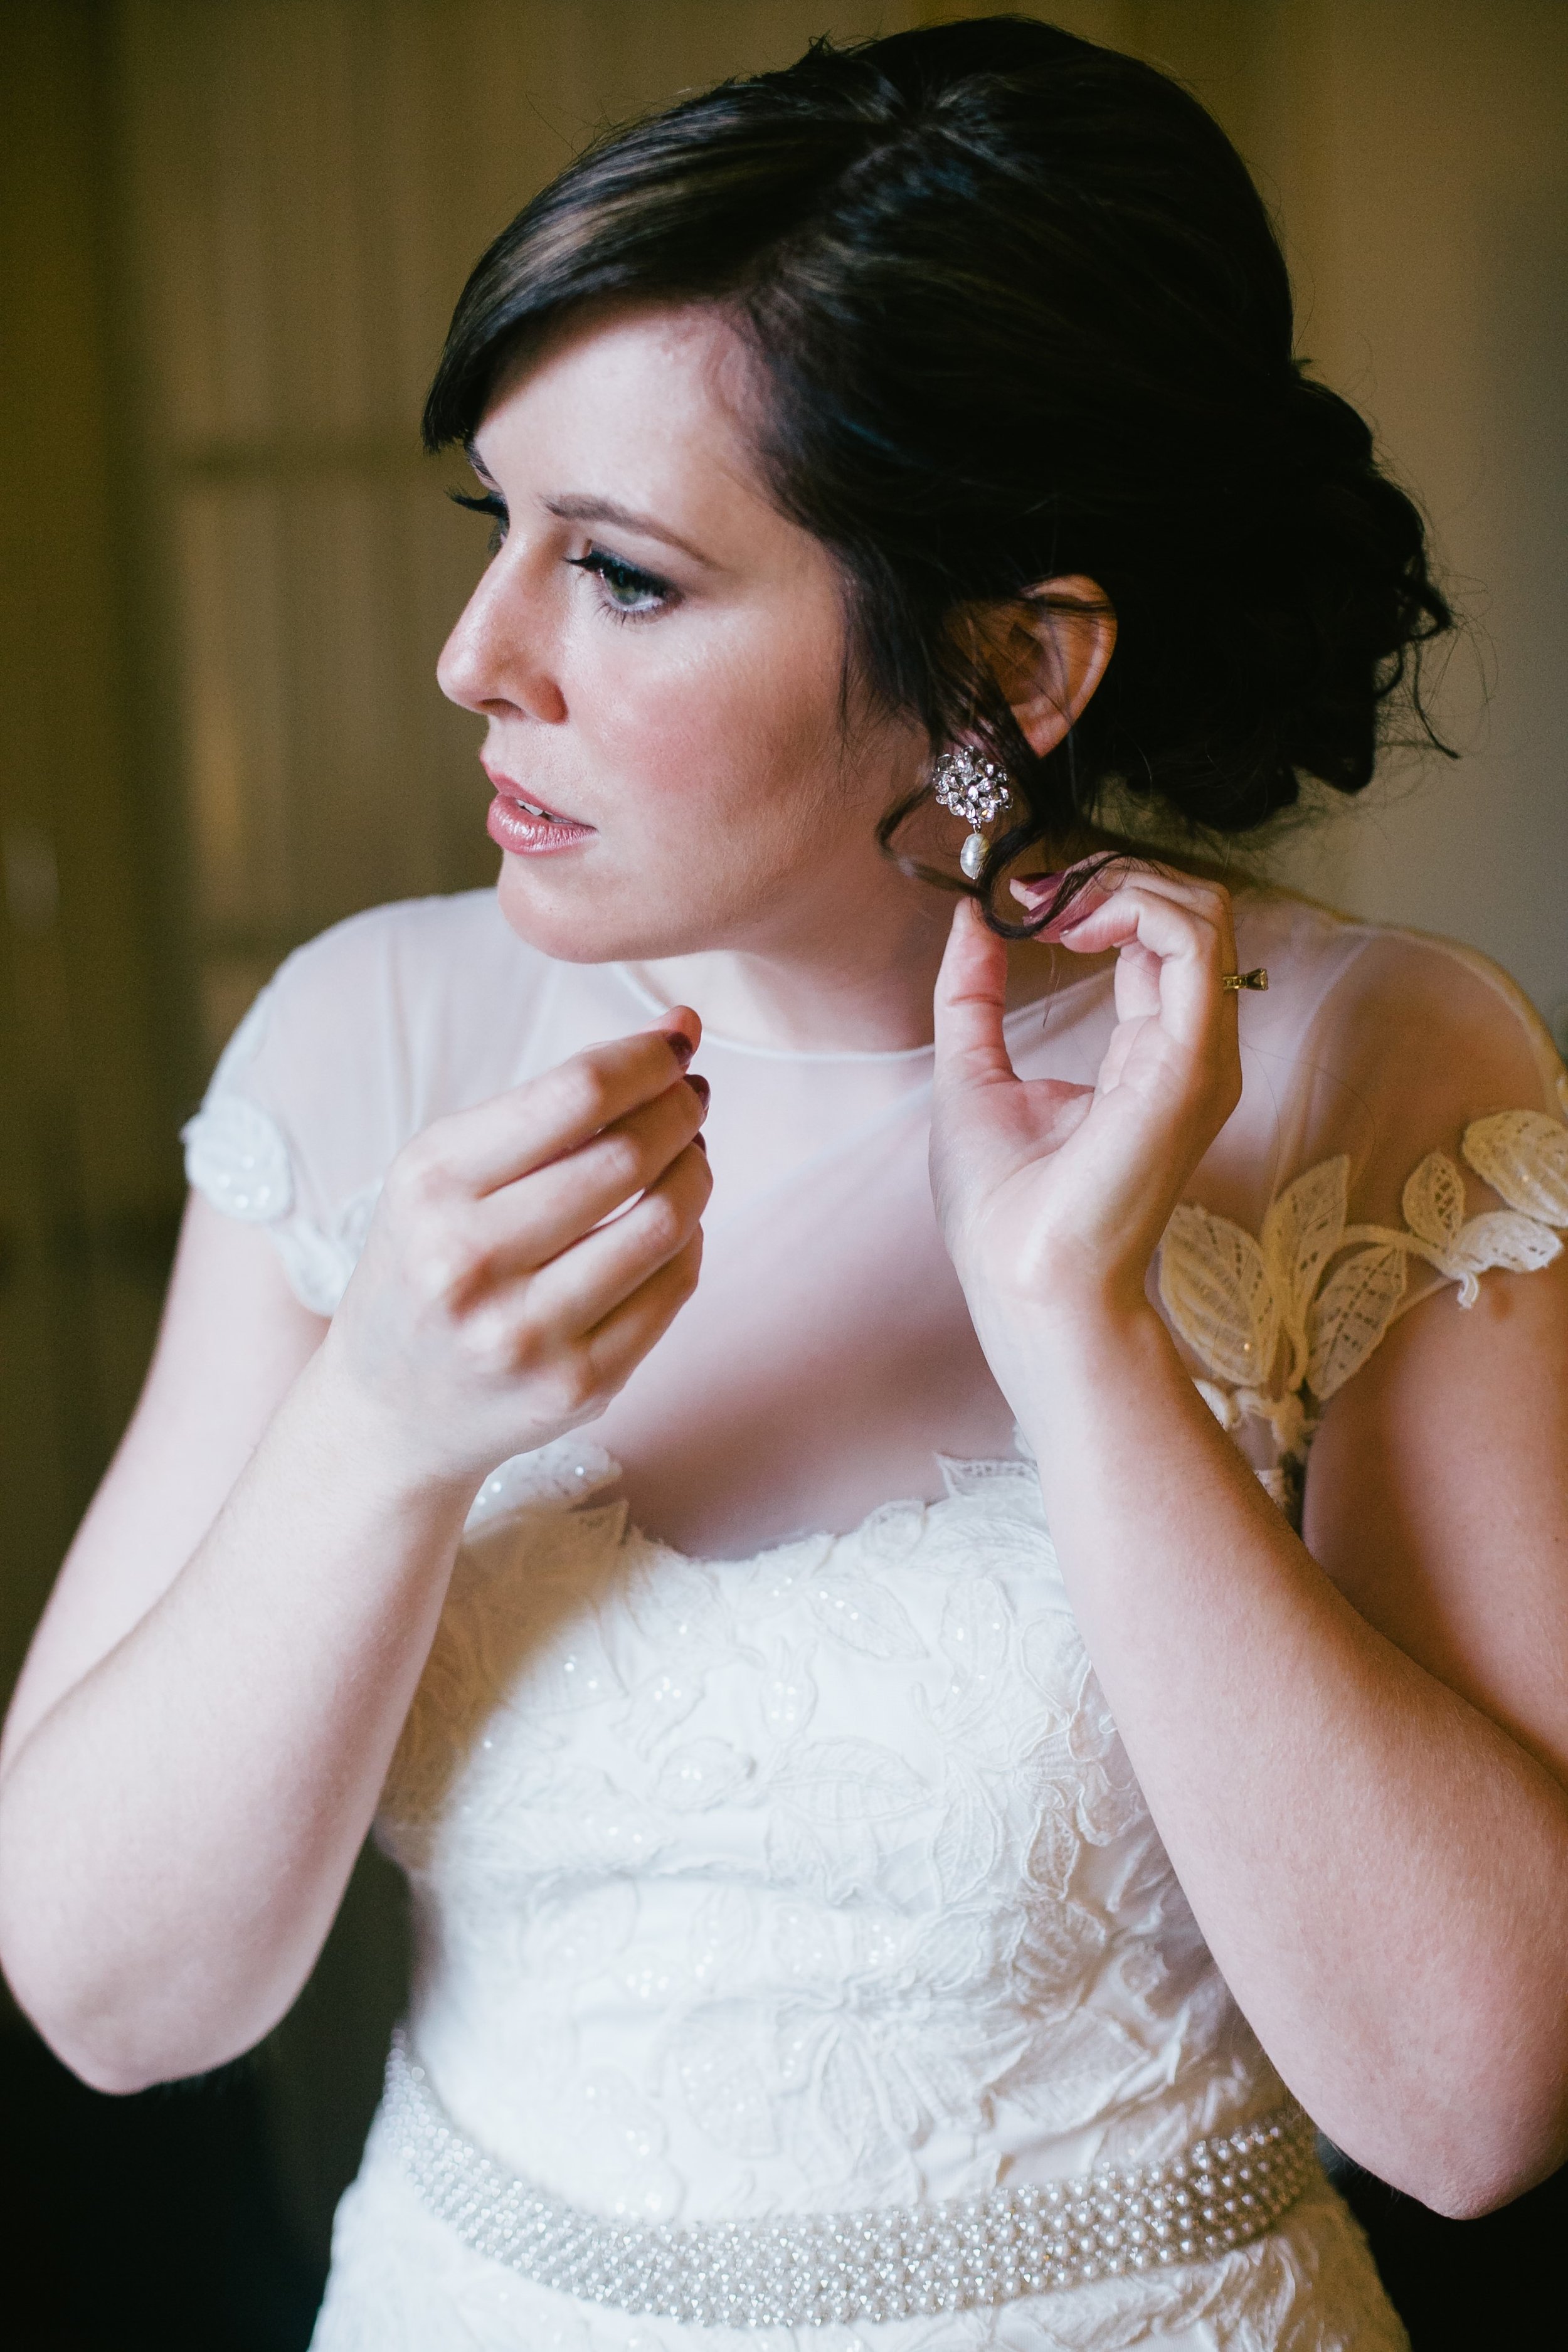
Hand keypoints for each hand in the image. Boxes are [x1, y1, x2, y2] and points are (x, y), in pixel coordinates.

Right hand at [318, 1018, 710, 1491]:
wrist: (388, 1410)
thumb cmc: (429, 1264)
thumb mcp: (444, 1176)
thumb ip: (549, 1106)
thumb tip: (678, 1035)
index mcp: (432, 1185)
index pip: (576, 1094)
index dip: (647, 1058)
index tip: (676, 1044)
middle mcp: (469, 1260)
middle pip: (628, 1155)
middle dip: (679, 1110)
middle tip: (690, 1097)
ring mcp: (526, 1332)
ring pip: (665, 1222)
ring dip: (696, 1171)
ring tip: (689, 1153)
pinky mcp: (577, 1386)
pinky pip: (673, 1289)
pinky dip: (690, 1239)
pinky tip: (673, 1222)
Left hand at [930, 861, 1242, 1344]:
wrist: (1022, 1278)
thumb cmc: (1000, 1204)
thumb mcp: (970, 1069)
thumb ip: (973, 990)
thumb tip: (971, 915)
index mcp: (1148, 1051)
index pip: (1156, 935)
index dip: (1093, 893)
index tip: (1023, 897)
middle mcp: (1189, 1047)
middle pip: (1191, 910)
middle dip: (1111, 874)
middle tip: (1037, 891)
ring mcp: (1200, 1054)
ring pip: (1204, 912)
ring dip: (1122, 882)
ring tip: (1054, 906)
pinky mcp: (1192, 1062)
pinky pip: (1194, 944)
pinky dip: (1136, 907)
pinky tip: (1073, 928)